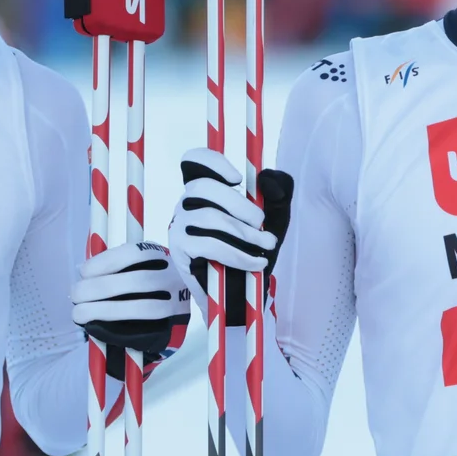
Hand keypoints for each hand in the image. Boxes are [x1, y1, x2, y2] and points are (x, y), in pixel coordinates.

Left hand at [72, 240, 192, 359]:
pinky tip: (97, 328)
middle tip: (76, 296)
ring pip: (141, 308)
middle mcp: (173, 279)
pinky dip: (117, 332)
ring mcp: (177, 305)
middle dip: (98, 289)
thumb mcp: (135, 267)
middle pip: (136, 281)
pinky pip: (144, 334)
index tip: (83, 272)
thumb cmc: (143, 286)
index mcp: (161, 258)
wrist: (170, 314)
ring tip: (80, 314)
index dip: (104, 262)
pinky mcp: (172, 330)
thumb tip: (83, 272)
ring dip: (104, 311)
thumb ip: (114, 268)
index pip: (134, 254)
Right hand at [168, 148, 291, 293]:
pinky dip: (238, 254)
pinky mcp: (180, 251)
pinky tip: (256, 263)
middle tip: (260, 223)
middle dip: (239, 204)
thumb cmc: (253, 250)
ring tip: (266, 246)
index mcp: (206, 191)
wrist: (241, 294)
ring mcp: (179, 226)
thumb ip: (277, 194)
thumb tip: (266, 177)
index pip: (194, 162)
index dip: (211, 161)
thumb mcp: (274, 219)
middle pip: (203, 187)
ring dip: (244, 233)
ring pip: (209, 218)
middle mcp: (187, 204)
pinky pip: (208, 245)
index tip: (237, 178)